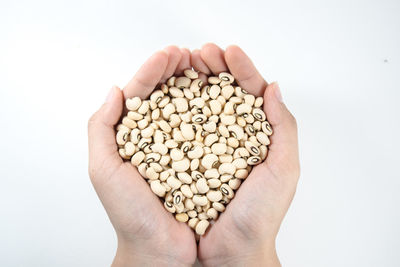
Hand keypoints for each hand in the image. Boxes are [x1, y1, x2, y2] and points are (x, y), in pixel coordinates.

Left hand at [88, 46, 196, 265]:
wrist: (160, 248)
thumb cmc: (130, 214)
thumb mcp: (103, 169)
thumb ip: (101, 128)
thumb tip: (115, 90)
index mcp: (133, 136)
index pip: (141, 94)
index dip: (152, 71)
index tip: (168, 54)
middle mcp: (158, 138)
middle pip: (167, 95)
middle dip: (175, 71)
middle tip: (187, 53)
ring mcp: (183, 147)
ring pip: (189, 107)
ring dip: (196, 83)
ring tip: (203, 65)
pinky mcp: (204, 160)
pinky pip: (210, 131)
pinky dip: (215, 110)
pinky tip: (220, 94)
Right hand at [192, 44, 299, 265]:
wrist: (229, 250)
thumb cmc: (259, 215)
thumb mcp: (283, 170)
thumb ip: (283, 128)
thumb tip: (273, 89)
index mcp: (257, 136)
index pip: (250, 94)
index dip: (241, 69)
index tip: (228, 51)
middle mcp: (232, 138)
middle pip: (222, 95)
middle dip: (213, 69)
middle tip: (201, 52)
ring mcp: (207, 147)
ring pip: (200, 107)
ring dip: (193, 82)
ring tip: (184, 63)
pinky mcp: (186, 160)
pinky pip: (179, 130)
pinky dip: (174, 110)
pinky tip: (168, 93)